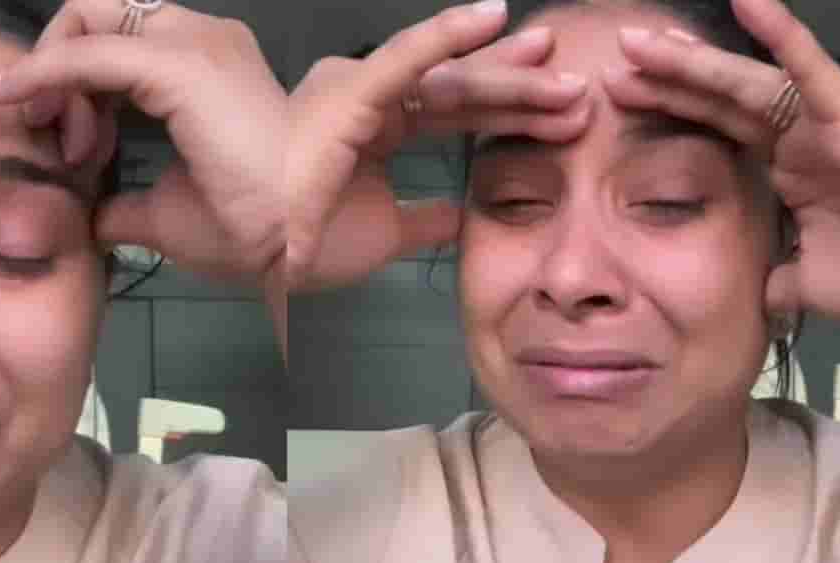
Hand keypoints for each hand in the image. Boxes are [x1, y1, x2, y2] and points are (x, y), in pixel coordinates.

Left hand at [0, 0, 287, 286]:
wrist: (294, 242)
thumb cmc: (251, 231)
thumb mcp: (168, 216)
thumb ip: (126, 207)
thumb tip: (92, 218)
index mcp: (204, 67)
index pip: (117, 44)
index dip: (75, 87)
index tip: (72, 149)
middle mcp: (203, 40)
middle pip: (98, 17)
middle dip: (56, 66)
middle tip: (55, 133)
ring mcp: (196, 45)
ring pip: (89, 19)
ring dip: (51, 73)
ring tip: (71, 144)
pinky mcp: (182, 65)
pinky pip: (88, 52)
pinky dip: (43, 70)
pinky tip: (15, 98)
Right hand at [283, 0, 590, 291]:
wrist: (264, 262)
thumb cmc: (304, 245)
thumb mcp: (384, 234)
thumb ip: (422, 220)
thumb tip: (459, 218)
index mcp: (372, 129)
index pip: (452, 112)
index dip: (505, 111)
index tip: (558, 115)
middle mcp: (368, 102)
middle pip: (458, 90)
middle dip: (519, 88)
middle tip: (576, 88)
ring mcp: (357, 93)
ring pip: (445, 77)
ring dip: (506, 74)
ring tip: (562, 72)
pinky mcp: (347, 95)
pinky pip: (404, 59)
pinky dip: (447, 35)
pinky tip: (491, 16)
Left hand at [605, 0, 839, 327]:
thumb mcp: (805, 285)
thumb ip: (771, 280)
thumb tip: (748, 295)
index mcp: (788, 173)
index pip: (716, 130)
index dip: (670, 110)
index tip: (619, 97)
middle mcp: (800, 141)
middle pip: (719, 99)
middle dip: (667, 77)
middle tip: (617, 53)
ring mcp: (822, 126)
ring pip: (747, 82)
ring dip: (696, 60)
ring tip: (644, 38)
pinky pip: (812, 69)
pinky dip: (782, 34)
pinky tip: (749, 0)